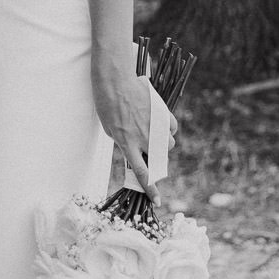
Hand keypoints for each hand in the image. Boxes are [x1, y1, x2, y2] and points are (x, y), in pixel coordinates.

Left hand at [94, 67, 178, 200]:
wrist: (115, 78)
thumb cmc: (106, 101)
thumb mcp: (109, 127)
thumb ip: (123, 142)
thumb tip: (134, 149)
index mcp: (127, 144)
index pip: (142, 173)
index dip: (150, 189)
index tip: (157, 201)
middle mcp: (143, 138)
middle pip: (159, 159)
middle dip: (157, 159)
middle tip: (148, 149)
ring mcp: (154, 125)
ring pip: (169, 144)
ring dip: (162, 143)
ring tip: (151, 131)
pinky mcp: (162, 112)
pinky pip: (172, 127)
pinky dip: (168, 128)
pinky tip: (159, 122)